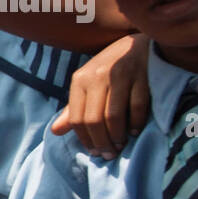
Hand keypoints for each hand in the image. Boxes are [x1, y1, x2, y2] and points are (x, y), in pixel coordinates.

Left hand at [50, 33, 150, 158]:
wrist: (140, 44)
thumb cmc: (110, 69)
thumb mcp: (88, 84)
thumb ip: (74, 108)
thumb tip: (55, 131)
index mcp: (80, 79)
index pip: (77, 118)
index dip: (84, 139)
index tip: (94, 152)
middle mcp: (97, 76)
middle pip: (94, 120)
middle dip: (101, 142)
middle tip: (108, 155)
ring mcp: (120, 75)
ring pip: (113, 116)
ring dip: (117, 136)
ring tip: (119, 147)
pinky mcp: (142, 75)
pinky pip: (137, 107)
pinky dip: (135, 123)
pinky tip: (134, 132)